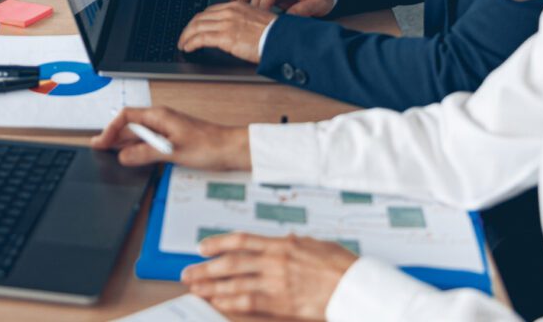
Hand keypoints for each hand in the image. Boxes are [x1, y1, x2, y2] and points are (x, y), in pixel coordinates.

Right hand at [91, 106, 249, 170]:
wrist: (230, 149)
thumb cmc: (210, 145)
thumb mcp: (174, 151)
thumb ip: (146, 153)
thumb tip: (124, 156)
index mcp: (160, 116)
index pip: (126, 116)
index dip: (111, 128)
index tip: (102, 142)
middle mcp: (161, 119)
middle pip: (130, 124)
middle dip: (113, 135)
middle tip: (99, 147)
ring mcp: (166, 128)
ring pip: (138, 132)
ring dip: (123, 141)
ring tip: (109, 151)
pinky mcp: (172, 138)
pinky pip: (148, 139)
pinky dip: (136, 147)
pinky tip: (132, 155)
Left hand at [177, 1, 275, 62]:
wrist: (281, 39)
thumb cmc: (274, 33)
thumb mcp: (256, 20)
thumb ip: (242, 21)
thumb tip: (234, 30)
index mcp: (237, 6)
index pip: (211, 11)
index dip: (199, 20)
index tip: (195, 27)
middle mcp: (229, 12)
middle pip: (200, 18)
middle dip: (189, 28)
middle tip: (185, 36)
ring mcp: (226, 23)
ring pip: (197, 27)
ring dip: (186, 36)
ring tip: (183, 44)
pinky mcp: (225, 36)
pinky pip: (200, 38)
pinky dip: (191, 43)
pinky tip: (188, 48)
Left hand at [183, 232, 356, 319]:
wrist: (355, 287)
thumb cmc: (341, 266)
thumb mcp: (317, 245)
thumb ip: (297, 243)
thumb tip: (287, 239)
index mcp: (282, 244)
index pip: (242, 240)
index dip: (218, 242)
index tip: (202, 247)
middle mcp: (275, 260)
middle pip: (231, 262)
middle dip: (206, 268)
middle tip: (187, 272)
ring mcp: (276, 282)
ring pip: (234, 282)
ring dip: (211, 285)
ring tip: (194, 288)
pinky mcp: (281, 302)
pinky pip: (248, 302)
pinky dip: (230, 302)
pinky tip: (217, 303)